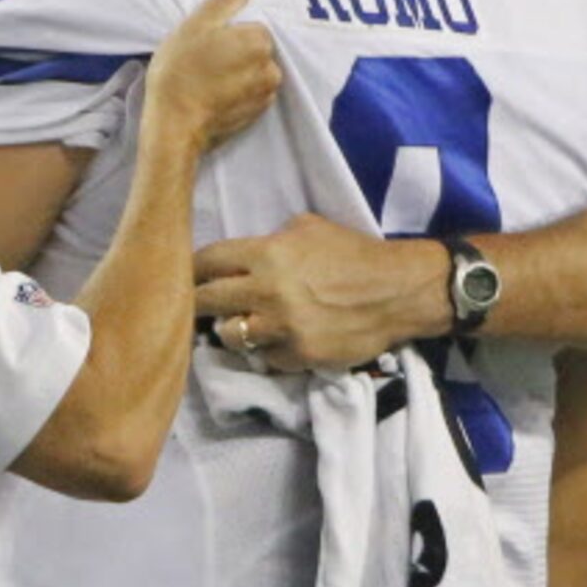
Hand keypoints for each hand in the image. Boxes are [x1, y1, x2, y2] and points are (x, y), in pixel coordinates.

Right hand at [143, 0, 279, 150]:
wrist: (174, 126)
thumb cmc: (180, 72)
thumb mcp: (196, 25)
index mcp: (259, 41)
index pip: (252, 25)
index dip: (228, 30)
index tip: (207, 41)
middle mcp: (271, 68)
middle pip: (256, 48)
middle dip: (235, 50)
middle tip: (204, 59)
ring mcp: (266, 94)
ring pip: (254, 71)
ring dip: (237, 71)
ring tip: (207, 78)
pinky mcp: (257, 114)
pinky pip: (251, 93)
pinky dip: (237, 91)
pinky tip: (214, 93)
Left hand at [194, 214, 442, 370]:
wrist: (398, 291)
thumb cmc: (354, 253)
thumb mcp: (309, 228)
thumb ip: (270, 240)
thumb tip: (242, 256)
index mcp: (267, 254)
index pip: (206, 261)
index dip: (192, 268)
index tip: (188, 275)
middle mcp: (267, 291)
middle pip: (205, 301)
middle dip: (198, 302)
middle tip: (200, 304)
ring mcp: (282, 328)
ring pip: (229, 336)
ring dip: (232, 330)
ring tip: (243, 324)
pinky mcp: (299, 356)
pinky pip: (265, 358)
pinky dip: (268, 350)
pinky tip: (279, 340)